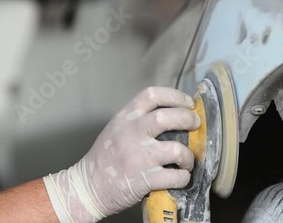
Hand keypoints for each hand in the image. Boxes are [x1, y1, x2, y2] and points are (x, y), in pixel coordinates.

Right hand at [43, 87, 199, 222]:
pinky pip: (176, 176)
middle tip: (195, 124)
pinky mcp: (145, 179)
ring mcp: (139, 156)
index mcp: (125, 118)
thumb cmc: (104, 158)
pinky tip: (180, 177)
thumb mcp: (117, 128)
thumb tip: (173, 114)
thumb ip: (139, 120)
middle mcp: (132, 133)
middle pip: (167, 117)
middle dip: (188, 119)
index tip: (188, 103)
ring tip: (187, 160)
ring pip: (177, 149)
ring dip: (189, 156)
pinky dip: (184, 177)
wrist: (88, 187)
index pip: (152, 95)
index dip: (175, 96)